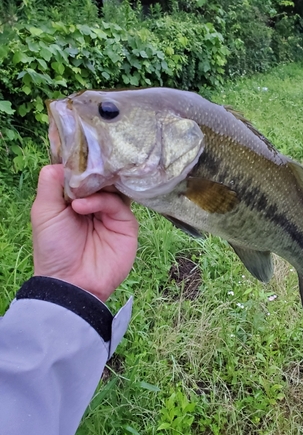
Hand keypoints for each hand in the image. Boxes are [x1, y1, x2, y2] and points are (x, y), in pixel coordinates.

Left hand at [31, 165, 138, 300]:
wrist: (70, 282)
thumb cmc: (53, 248)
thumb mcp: (44, 212)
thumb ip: (50, 184)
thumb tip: (62, 161)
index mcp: (76, 200)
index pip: (84, 174)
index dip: (81, 164)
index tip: (76, 152)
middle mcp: (96, 205)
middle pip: (102, 178)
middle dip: (92, 171)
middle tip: (83, 166)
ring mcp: (112, 214)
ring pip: (113, 188)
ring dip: (96, 185)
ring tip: (79, 191)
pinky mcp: (126, 225)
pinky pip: (118, 205)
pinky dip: (100, 201)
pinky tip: (81, 207)